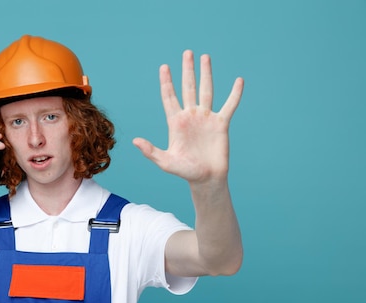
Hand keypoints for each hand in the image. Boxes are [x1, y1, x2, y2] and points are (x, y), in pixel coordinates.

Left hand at [133, 50, 243, 184]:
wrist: (206, 179)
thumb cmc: (185, 171)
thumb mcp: (165, 161)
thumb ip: (151, 151)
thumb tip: (135, 141)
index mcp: (176, 122)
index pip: (169, 97)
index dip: (167, 82)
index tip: (164, 67)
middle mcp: (190, 116)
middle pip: (188, 88)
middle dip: (187, 70)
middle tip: (187, 52)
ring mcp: (206, 118)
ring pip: (206, 91)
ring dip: (206, 74)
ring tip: (205, 57)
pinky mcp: (220, 124)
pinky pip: (229, 106)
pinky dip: (234, 94)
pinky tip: (238, 81)